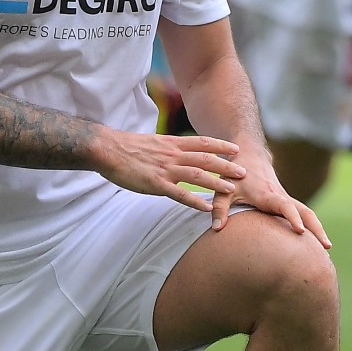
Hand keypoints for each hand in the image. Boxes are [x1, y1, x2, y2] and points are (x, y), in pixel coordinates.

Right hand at [92, 132, 246, 211]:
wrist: (108, 149)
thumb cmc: (128, 147)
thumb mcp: (154, 143)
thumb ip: (169, 148)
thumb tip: (181, 152)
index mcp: (172, 143)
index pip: (203, 142)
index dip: (221, 145)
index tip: (236, 149)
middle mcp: (173, 155)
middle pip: (206, 158)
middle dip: (226, 165)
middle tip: (244, 172)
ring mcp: (165, 169)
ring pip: (197, 175)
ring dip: (216, 183)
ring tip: (232, 191)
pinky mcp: (156, 184)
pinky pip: (179, 194)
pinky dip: (195, 201)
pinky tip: (206, 208)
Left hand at [213, 156, 332, 248]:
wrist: (250, 155)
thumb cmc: (236, 174)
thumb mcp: (223, 190)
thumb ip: (219, 208)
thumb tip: (217, 228)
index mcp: (268, 195)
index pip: (285, 206)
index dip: (293, 218)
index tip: (300, 231)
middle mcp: (281, 197)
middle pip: (305, 212)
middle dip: (317, 228)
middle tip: (326, 247)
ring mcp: (286, 199)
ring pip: (307, 212)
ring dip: (318, 228)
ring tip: (327, 248)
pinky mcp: (286, 201)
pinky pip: (303, 213)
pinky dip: (311, 225)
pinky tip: (315, 240)